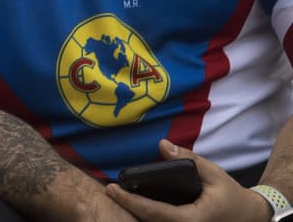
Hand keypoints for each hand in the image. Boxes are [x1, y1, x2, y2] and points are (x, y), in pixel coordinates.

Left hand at [106, 140, 269, 221]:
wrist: (251, 216)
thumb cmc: (233, 196)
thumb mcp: (214, 174)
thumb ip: (189, 159)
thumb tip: (163, 145)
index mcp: (192, 220)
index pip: (154, 211)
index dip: (130, 201)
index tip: (112, 189)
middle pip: (149, 221)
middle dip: (128, 206)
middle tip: (109, 190)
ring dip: (136, 211)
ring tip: (118, 194)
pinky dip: (148, 214)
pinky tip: (135, 202)